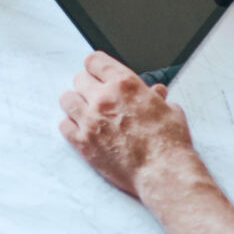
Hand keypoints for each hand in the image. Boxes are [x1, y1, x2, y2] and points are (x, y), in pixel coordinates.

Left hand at [58, 52, 200, 198]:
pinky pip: (64, 125)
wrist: (162, 172)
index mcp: (125, 84)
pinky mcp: (83, 142)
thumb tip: (156, 93)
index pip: (95, 61)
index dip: (96, 66)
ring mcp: (90, 120)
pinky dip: (70, 125)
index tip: (96, 72)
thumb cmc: (169, 143)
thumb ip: (157, 98)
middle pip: (79, 79)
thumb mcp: (169, 111)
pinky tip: (80, 128)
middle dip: (87, 85)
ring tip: (83, 110)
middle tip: (94, 95)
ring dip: (75, 103)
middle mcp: (104, 98)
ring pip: (67, 99)